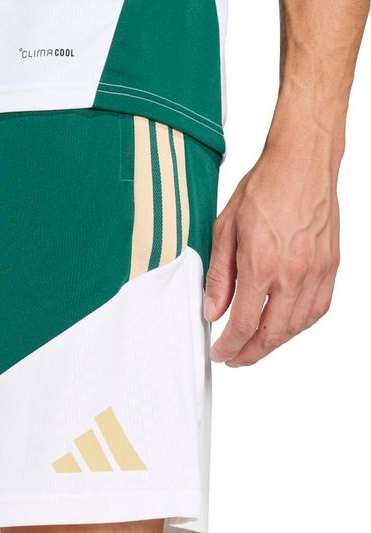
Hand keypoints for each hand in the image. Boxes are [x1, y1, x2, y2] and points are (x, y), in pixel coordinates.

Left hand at [204, 141, 340, 366]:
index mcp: (262, 265)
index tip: (220, 353)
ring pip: (297, 326)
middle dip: (250, 353)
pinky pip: (318, 308)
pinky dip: (300, 325)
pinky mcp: (331, 265)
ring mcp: (316, 271)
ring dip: (275, 343)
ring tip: (256, 347)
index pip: (243, 324)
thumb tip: (213, 310)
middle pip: (272, 334)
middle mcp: (293, 274)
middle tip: (235, 359)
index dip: (230, 346)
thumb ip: (220, 275)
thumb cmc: (263, 189)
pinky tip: (286, 326)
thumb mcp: (225, 229)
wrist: (302, 162)